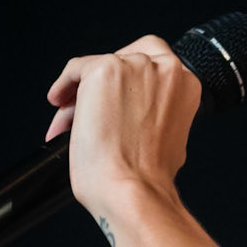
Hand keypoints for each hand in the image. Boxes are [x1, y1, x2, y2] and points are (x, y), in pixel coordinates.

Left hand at [45, 33, 200, 220]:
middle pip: (126, 57)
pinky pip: (76, 68)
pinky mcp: (105, 69)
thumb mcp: (169, 137)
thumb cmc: (148, 175)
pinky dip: (64, 85)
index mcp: (186, 84)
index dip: (131, 79)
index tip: (116, 96)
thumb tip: (129, 109)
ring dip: (83, 92)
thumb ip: (157, 112)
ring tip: (70, 120)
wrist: (133, 189)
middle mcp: (165, 68)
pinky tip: (59, 102)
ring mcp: (135, 66)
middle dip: (107, 82)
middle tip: (91, 104)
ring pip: (99, 66)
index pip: (155, 61)